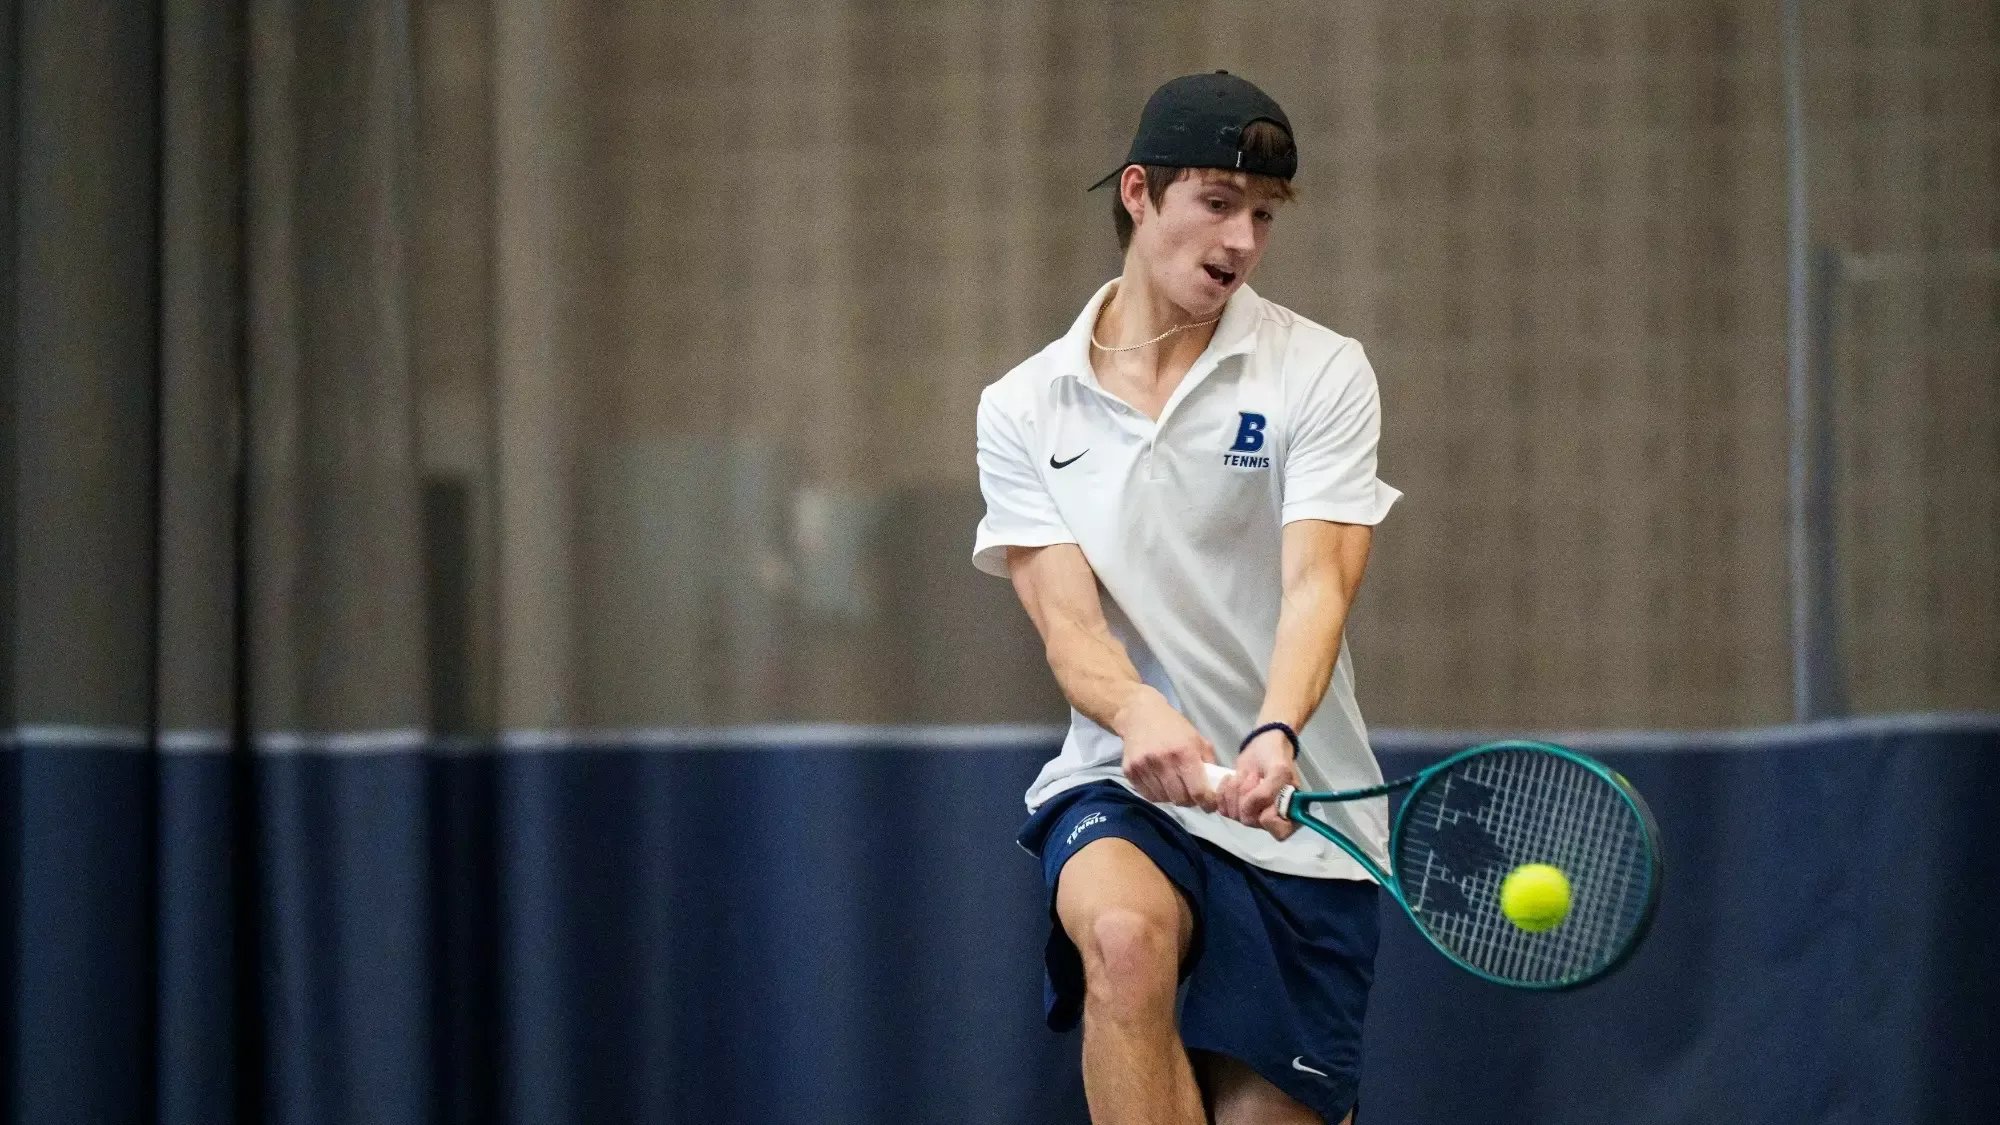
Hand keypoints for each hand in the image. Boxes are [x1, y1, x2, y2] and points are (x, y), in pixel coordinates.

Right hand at [1114, 689, 1217, 810]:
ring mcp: (1143, 767)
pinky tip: (1160, 783)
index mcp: (1184, 753)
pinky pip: (1147, 795)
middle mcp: (1162, 762)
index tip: (1210, 805)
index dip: (1207, 803)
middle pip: (1180, 799)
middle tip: (1191, 794)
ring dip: (1172, 797)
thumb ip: (1208, 763)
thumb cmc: (1173, 727)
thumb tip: (1216, 788)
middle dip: (1189, 800)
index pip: (1198, 791)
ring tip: (1174, 785)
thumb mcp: (1197, 739)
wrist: (1140, 715)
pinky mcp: (1129, 771)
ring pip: (1163, 799)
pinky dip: (1157, 794)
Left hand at [1217, 726, 1298, 839]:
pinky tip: (1232, 778)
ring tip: (1246, 775)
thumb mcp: (1279, 771)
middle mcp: (1272, 820)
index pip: (1279, 833)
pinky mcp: (1235, 807)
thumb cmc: (1275, 757)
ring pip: (1235, 815)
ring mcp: (1252, 815)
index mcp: (1291, 815)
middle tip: (1255, 777)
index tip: (1265, 793)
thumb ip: (1268, 792)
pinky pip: (1223, 809)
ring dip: (1236, 790)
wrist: (1261, 746)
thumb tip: (1250, 809)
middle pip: (1251, 822)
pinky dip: (1224, 791)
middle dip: (1248, 795)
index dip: (1267, 816)